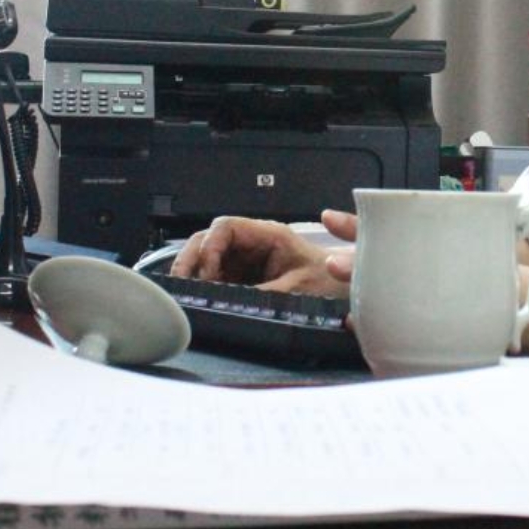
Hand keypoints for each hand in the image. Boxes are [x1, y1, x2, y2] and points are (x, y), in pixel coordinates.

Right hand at [171, 211, 356, 295]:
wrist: (345, 292)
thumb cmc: (329, 282)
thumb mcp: (297, 289)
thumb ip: (264, 294)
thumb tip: (229, 302)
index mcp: (268, 235)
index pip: (226, 227)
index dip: (210, 248)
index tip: (208, 274)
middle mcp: (253, 243)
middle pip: (209, 239)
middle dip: (192, 259)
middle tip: (183, 285)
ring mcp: (247, 259)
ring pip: (208, 257)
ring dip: (194, 273)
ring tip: (186, 294)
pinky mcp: (244, 277)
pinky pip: (216, 275)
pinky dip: (203, 285)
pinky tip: (198, 299)